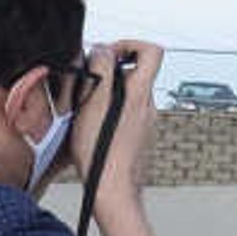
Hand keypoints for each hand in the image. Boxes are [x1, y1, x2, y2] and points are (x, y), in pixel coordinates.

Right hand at [74, 41, 166, 200]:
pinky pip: (124, 115)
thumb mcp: (95, 102)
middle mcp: (148, 106)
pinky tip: (91, 126)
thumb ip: (101, 70)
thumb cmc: (102, 152)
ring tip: (84, 108)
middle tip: (87, 83)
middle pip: (134, 73)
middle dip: (108, 72)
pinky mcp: (137, 137)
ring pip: (126, 95)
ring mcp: (145, 123)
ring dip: (105, 94)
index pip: (152, 51)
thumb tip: (104, 49)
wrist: (113, 190)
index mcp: (140, 93)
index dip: (129, 45)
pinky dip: (108, 113)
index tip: (106, 54)